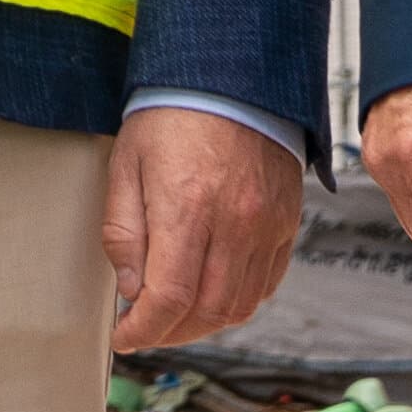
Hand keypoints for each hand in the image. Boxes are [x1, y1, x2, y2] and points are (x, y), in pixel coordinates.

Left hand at [106, 106, 307, 352]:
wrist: (232, 75)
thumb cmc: (170, 116)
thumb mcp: (126, 164)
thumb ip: (124, 231)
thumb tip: (132, 289)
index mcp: (187, 208)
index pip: (170, 297)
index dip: (144, 329)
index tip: (125, 336)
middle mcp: (234, 224)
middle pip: (207, 311)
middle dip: (170, 332)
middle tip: (145, 328)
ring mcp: (266, 226)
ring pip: (240, 305)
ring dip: (204, 324)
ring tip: (176, 317)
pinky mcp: (287, 223)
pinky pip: (266, 283)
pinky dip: (238, 302)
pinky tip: (213, 295)